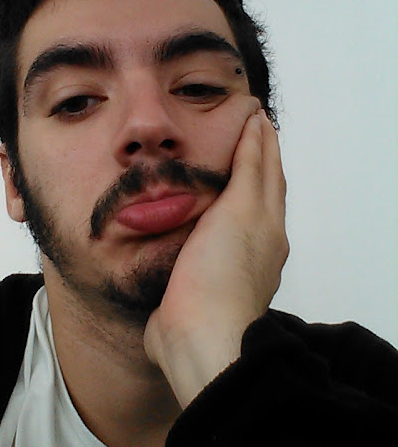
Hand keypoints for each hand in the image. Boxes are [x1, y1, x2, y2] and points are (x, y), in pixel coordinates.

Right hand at [143, 110, 288, 407]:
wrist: (199, 334)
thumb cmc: (221, 269)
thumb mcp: (241, 210)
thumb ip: (248, 170)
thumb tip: (260, 128)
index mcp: (266, 223)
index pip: (267, 171)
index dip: (262, 141)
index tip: (253, 112)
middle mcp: (251, 241)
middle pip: (253, 191)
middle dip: (246, 159)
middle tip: (229, 129)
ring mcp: (223, 261)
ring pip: (225, 213)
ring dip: (219, 186)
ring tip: (203, 162)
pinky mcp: (196, 277)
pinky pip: (196, 234)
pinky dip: (194, 213)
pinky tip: (178, 207)